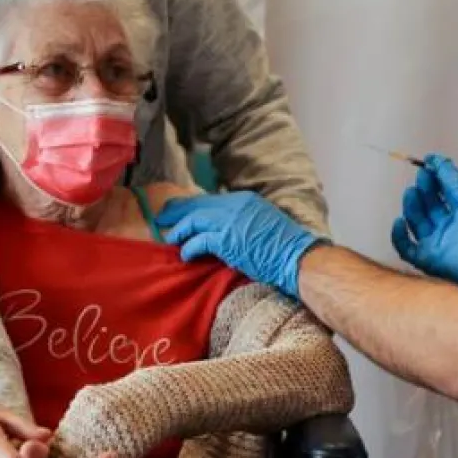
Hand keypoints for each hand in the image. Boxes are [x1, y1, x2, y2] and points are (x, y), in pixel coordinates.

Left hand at [155, 191, 325, 297]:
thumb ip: (242, 221)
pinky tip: (185, 255)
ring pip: (193, 220)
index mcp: (244, 200)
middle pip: (197, 205)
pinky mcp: (226, 239)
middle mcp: (235, 205)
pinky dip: (189, 248)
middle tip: (161, 218)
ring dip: (180, 231)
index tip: (178, 211)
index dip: (191, 206)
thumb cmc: (283, 248)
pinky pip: (198, 240)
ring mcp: (230, 221)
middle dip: (177, 212)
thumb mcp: (262, 223)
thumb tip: (224, 230)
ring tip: (171, 239)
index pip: (210, 200)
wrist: (296, 257)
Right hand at [390, 154, 457, 288]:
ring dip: (412, 206)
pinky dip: (398, 235)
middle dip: (425, 189)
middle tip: (422, 175)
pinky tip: (399, 221)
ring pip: (416, 223)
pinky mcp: (426, 259)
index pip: (444, 194)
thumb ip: (453, 179)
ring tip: (412, 191)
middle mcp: (447, 229)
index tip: (429, 164)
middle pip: (429, 206)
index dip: (436, 178)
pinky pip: (405, 248)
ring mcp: (435, 244)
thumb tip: (437, 159)